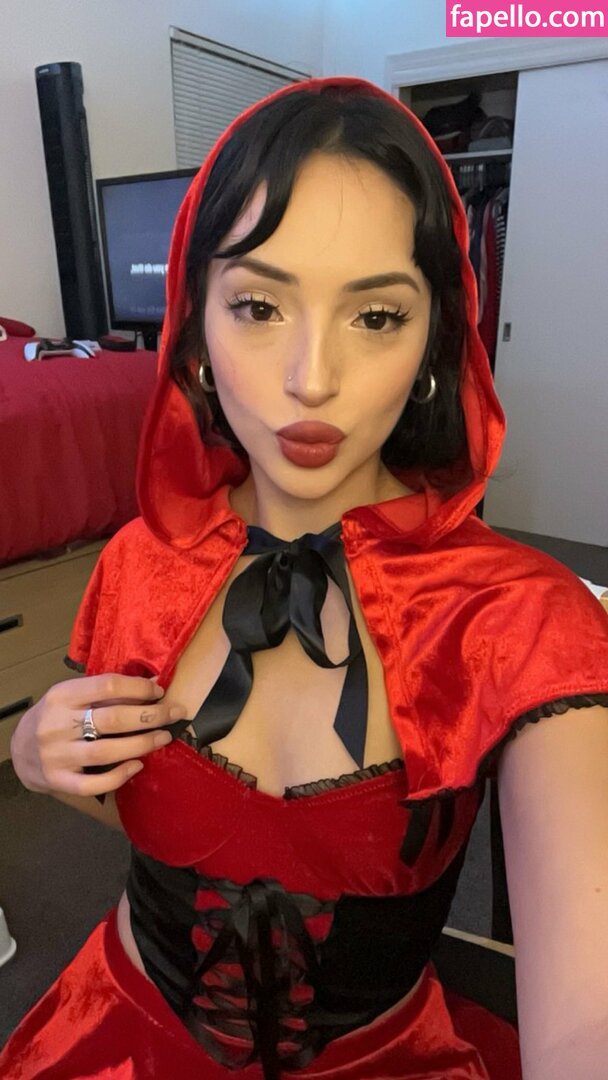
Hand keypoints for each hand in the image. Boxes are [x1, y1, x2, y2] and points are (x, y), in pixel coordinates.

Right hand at [10, 674, 186, 797]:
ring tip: (163, 737)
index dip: (138, 688)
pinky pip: (93, 784)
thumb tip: (153, 684)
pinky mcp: (58, 780)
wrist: (20, 749)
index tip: (159, 692)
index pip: (107, 686)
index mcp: (61, 695)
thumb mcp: (72, 696)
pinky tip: (137, 766)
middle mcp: (56, 724)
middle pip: (113, 719)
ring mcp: (56, 755)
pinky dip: (119, 776)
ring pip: (106, 751)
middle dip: (150, 716)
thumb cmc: (56, 717)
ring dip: (141, 744)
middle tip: (174, 713)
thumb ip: (104, 692)